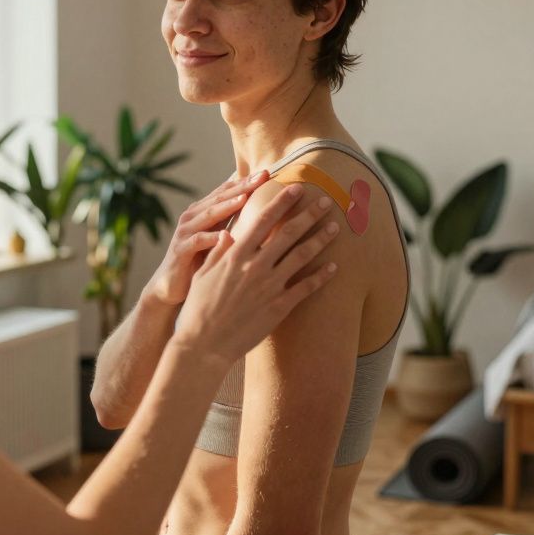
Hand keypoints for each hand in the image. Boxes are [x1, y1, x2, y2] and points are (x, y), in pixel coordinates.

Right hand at [143, 171, 271, 306]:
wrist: (172, 285)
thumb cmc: (200, 260)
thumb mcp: (219, 238)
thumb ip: (234, 221)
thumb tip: (266, 211)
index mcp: (204, 211)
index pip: (228, 190)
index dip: (247, 181)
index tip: (269, 173)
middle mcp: (193, 216)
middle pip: (220, 197)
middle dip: (242, 186)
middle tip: (262, 177)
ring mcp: (185, 232)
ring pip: (209, 214)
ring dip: (226, 206)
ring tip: (244, 198)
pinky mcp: (180, 250)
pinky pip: (197, 241)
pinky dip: (211, 238)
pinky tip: (225, 236)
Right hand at [174, 187, 340, 365]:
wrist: (204, 346)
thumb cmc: (198, 309)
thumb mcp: (203, 275)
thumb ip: (217, 253)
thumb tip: (227, 233)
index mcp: (235, 255)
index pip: (263, 220)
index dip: (281, 202)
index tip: (295, 188)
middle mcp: (255, 267)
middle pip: (288, 233)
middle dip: (309, 214)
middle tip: (325, 201)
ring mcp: (269, 287)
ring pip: (302, 257)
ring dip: (320, 239)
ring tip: (335, 227)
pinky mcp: (279, 308)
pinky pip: (306, 288)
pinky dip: (322, 276)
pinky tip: (334, 267)